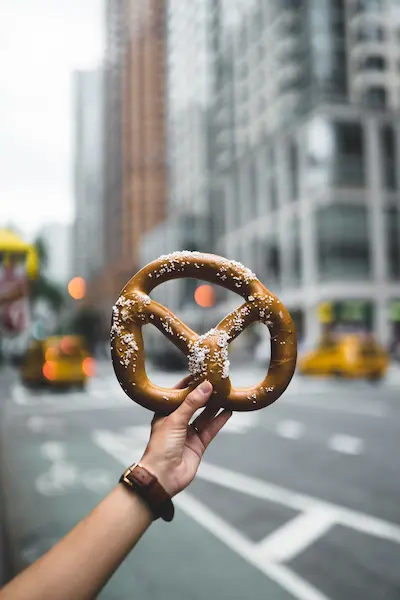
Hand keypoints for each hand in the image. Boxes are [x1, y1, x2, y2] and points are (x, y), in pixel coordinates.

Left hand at [140, 378, 231, 496]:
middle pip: (193, 404)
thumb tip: (206, 386)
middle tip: (218, 382)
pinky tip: (228, 411)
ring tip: (226, 393)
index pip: (178, 394)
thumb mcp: (175, 420)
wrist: (162, 477)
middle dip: (205, 394)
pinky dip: (219, 420)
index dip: (189, 384)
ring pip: (204, 416)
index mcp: (165, 413)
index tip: (201, 373)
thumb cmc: (160, 447)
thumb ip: (191, 403)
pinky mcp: (198, 444)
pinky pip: (211, 429)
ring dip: (214, 406)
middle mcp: (177, 422)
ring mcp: (188, 433)